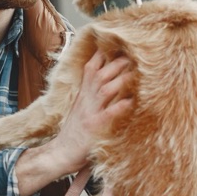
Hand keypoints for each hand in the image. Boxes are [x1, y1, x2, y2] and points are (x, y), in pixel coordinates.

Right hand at [15, 50, 133, 195]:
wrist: (59, 154)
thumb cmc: (73, 134)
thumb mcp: (80, 109)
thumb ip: (91, 95)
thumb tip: (106, 82)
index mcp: (83, 95)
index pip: (91, 67)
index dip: (103, 54)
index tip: (117, 42)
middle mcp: (85, 100)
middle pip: (100, 74)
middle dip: (117, 62)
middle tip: (134, 53)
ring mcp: (89, 113)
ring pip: (104, 89)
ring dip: (120, 79)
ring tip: (136, 71)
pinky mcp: (93, 128)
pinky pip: (107, 115)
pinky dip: (118, 107)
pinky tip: (130, 102)